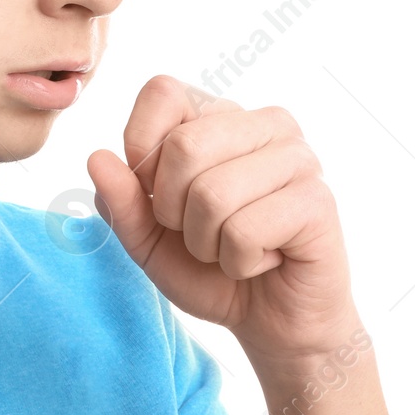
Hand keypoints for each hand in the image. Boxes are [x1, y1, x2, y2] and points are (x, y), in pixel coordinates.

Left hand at [87, 74, 357, 369]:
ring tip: (234, 248)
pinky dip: (239, 262)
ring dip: (207, 242)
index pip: (162, 93)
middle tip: (203, 232)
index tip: (162, 194)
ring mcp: (298, 157)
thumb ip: (119, 201)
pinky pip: (245, 231)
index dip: (143, 150)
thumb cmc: (209, 270)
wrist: (272, 322)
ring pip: (212, 193)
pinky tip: (264, 260)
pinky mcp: (317, 200)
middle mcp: (265, 123)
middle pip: (183, 146)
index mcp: (219, 115)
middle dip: (173, 210)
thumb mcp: (146, 239)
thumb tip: (97, 158)